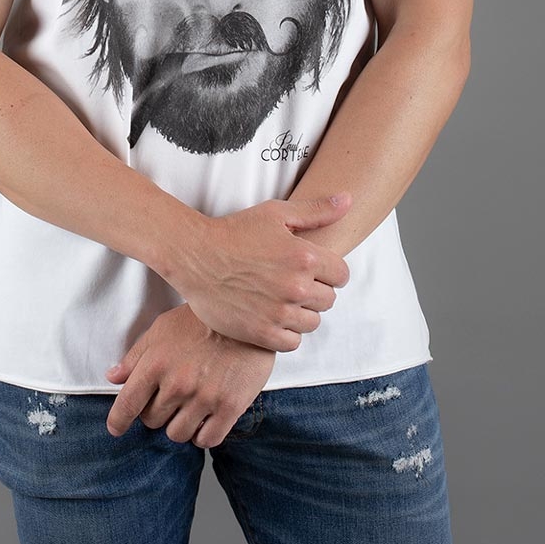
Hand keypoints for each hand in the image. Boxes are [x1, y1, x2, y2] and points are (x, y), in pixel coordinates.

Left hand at [105, 303, 275, 448]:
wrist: (247, 314)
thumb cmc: (202, 319)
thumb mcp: (163, 328)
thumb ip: (136, 355)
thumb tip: (113, 377)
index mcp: (156, 363)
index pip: (128, 404)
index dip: (118, 421)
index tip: (116, 428)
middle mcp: (178, 384)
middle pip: (153, 421)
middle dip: (157, 412)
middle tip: (170, 398)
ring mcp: (204, 398)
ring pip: (178, 434)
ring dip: (179, 425)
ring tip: (189, 407)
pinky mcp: (230, 407)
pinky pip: (207, 440)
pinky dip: (203, 435)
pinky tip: (206, 419)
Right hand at [171, 193, 352, 351]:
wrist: (196, 257)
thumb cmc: (235, 231)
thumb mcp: (276, 213)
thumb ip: (316, 210)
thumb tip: (349, 200)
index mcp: (304, 257)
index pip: (342, 275)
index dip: (329, 271)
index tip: (313, 269)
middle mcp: (296, 287)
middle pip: (328, 300)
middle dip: (315, 291)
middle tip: (292, 282)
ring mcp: (279, 312)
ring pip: (312, 322)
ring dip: (302, 313)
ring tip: (281, 298)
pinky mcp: (262, 333)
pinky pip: (292, 343)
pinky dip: (286, 333)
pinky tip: (273, 316)